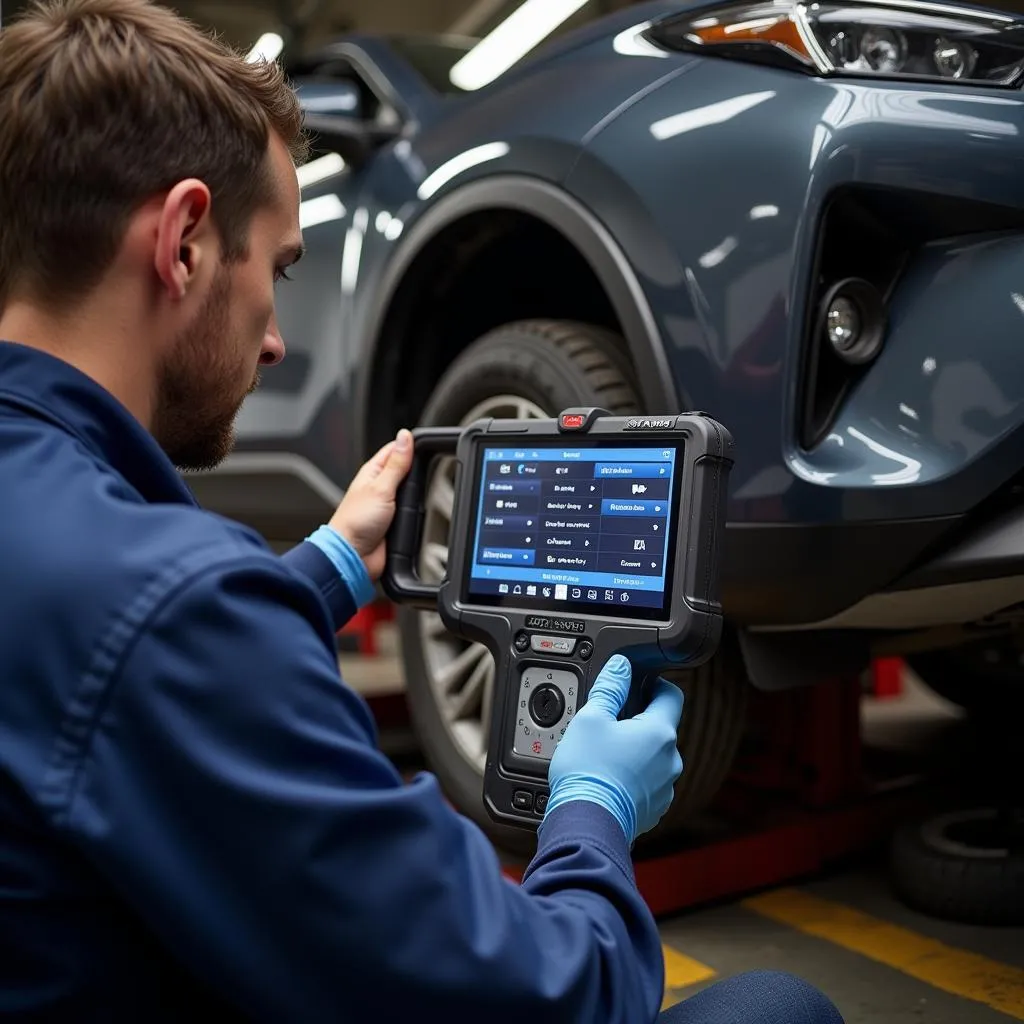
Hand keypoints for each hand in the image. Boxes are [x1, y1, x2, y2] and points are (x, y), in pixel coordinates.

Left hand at [328, 430, 413, 579]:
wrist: (353, 556)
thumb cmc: (355, 522)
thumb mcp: (380, 487)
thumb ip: (396, 464)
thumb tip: (404, 437)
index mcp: (373, 472)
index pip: (394, 450)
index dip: (408, 445)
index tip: (423, 444)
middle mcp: (380, 487)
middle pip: (406, 471)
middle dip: (417, 471)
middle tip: (426, 469)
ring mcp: (388, 505)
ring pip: (411, 492)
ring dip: (416, 493)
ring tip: (422, 490)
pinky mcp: (395, 522)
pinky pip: (411, 512)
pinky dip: (415, 511)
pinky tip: (417, 510)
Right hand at [545, 655, 683, 844]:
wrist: (586, 824)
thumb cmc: (588, 772)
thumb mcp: (590, 718)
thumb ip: (610, 687)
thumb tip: (621, 666)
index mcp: (660, 732)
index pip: (671, 695)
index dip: (654, 684)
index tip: (637, 686)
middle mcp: (670, 760)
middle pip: (659, 728)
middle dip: (637, 722)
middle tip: (608, 724)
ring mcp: (665, 788)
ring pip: (654, 758)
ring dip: (635, 752)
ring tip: (604, 756)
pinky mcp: (654, 809)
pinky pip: (647, 783)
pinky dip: (632, 778)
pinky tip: (608, 779)